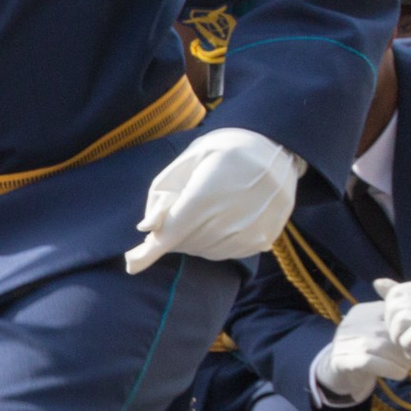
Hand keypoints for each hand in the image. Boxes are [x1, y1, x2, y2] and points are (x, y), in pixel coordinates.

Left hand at [124, 128, 302, 272]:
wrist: (279, 148)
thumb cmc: (226, 149)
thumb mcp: (189, 158)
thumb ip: (163, 192)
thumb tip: (147, 228)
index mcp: (207, 195)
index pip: (171, 233)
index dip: (148, 252)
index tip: (131, 263)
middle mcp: (230, 218)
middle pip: (184, 243)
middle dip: (173, 231)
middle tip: (185, 205)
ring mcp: (250, 232)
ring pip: (203, 250)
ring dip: (194, 237)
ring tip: (209, 207)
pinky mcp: (263, 239)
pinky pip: (225, 252)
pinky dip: (215, 241)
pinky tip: (223, 218)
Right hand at [314, 299, 410, 403]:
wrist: (336, 372)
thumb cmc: (365, 352)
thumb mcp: (378, 333)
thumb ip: (393, 330)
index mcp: (362, 311)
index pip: (392, 315)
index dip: (406, 331)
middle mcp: (351, 322)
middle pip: (388, 332)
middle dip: (405, 347)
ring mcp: (343, 340)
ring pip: (381, 346)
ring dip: (401, 360)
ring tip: (406, 367)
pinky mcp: (341, 359)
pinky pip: (370, 361)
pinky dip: (389, 369)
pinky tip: (398, 374)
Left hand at [374, 277, 410, 356]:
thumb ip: (402, 293)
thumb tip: (376, 283)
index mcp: (409, 289)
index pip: (388, 310)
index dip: (398, 323)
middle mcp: (410, 296)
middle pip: (390, 323)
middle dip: (399, 334)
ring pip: (395, 332)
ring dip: (405, 344)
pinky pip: (406, 342)